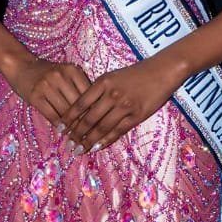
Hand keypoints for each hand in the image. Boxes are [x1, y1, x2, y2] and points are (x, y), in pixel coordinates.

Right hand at [7, 55, 89, 129]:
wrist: (20, 65)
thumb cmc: (47, 72)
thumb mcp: (66, 74)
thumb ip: (78, 88)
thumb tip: (93, 112)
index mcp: (73, 70)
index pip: (88, 95)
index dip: (95, 112)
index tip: (99, 125)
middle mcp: (61, 77)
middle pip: (78, 105)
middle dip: (85, 122)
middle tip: (90, 135)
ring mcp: (47, 86)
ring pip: (65, 112)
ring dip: (72, 127)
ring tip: (78, 137)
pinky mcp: (35, 96)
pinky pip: (51, 115)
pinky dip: (59, 125)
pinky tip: (63, 131)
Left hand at [58, 54, 180, 153]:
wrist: (161, 71)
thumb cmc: (136, 73)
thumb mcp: (113, 76)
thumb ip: (98, 90)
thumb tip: (82, 108)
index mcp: (103, 83)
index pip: (80, 103)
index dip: (69, 118)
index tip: (60, 128)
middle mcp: (111, 95)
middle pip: (89, 118)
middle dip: (76, 133)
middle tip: (68, 144)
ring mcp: (124, 106)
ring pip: (102, 127)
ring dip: (89, 140)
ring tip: (79, 149)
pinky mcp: (136, 115)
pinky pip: (118, 131)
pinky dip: (105, 140)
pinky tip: (97, 147)